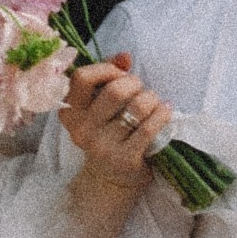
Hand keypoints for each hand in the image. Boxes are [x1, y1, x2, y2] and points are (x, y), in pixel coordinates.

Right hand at [65, 54, 173, 187]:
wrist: (110, 180)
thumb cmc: (108, 133)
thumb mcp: (99, 106)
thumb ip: (108, 77)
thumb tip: (125, 57)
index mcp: (70, 112)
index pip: (82, 78)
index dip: (106, 69)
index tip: (120, 74)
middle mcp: (81, 130)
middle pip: (114, 90)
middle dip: (135, 84)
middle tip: (141, 90)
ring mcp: (102, 146)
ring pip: (136, 107)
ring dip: (151, 99)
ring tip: (153, 102)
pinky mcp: (124, 160)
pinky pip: (148, 128)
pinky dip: (162, 114)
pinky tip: (165, 111)